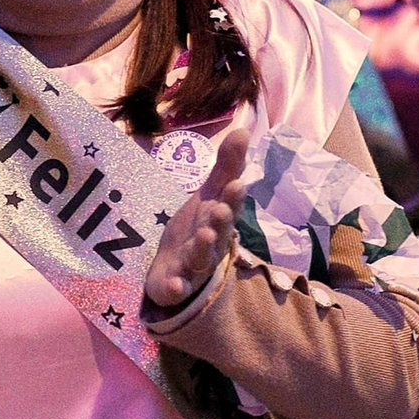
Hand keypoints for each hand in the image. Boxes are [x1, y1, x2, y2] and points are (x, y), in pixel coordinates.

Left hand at [145, 127, 248, 309]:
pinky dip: (176, 287)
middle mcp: (212, 243)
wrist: (175, 269)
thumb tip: (244, 130)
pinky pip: (176, 287)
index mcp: (219, 220)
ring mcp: (193, 266)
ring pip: (200, 257)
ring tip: (204, 234)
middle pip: (218, 232)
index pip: (228, 206)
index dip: (232, 197)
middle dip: (221, 221)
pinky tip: (174, 285)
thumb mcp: (209, 194)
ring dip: (203, 248)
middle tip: (221, 209)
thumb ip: (226, 166)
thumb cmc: (197, 227)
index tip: (236, 183)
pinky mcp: (175, 284)